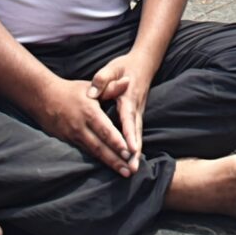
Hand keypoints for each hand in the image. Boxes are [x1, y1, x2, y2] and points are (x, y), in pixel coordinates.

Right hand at [32, 75, 133, 175]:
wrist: (42, 98)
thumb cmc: (71, 91)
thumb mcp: (90, 87)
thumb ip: (111, 88)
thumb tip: (128, 81)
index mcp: (89, 112)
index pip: (105, 130)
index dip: (116, 142)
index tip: (129, 152)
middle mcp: (81, 127)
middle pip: (100, 146)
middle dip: (115, 159)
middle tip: (129, 170)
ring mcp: (73, 136)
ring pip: (93, 153)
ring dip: (108, 163)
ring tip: (123, 172)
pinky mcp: (67, 141)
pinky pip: (85, 152)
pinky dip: (96, 161)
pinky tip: (107, 167)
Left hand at [91, 51, 157, 167]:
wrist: (144, 64)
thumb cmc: (125, 67)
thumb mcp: (113, 68)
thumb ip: (103, 79)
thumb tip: (92, 92)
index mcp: (129, 98)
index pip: (128, 119)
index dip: (129, 135)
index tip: (129, 149)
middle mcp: (135, 109)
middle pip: (136, 133)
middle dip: (134, 152)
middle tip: (132, 168)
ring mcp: (138, 114)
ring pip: (137, 136)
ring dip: (135, 154)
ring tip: (132, 170)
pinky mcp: (136, 118)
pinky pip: (136, 135)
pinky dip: (134, 149)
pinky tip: (130, 161)